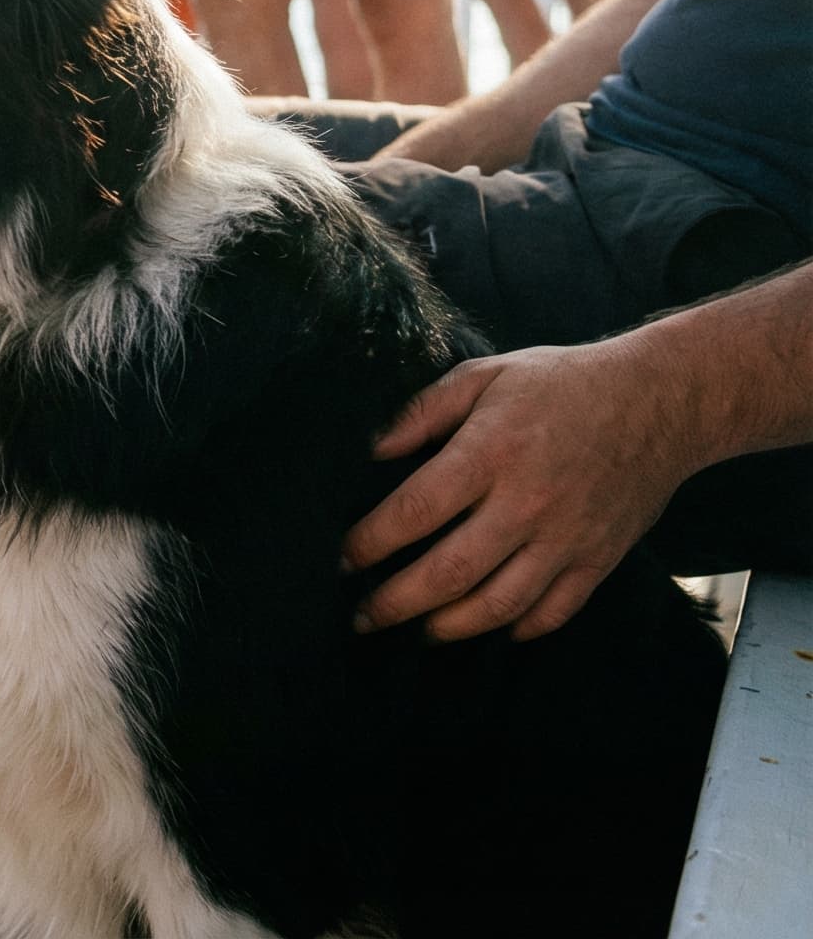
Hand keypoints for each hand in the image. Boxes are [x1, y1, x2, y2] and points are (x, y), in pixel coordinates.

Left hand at [341, 336, 702, 642]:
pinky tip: (489, 626)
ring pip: (499, 604)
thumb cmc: (563, 384)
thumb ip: (424, 410)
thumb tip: (375, 451)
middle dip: (396, 603)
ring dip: (450, 627)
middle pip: (450, 572)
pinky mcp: (600, 557)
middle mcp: (528, 503)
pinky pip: (555, 610)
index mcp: (491, 453)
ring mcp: (567, 537)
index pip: (415, 511)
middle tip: (364, 617)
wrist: (662, 400)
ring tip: (418, 631)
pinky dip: (518, 628)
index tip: (344, 559)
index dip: (371, 542)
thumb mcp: (486, 374)